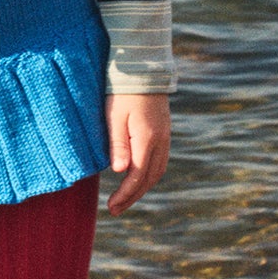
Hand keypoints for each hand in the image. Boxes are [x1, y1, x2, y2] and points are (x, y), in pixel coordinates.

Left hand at [104, 92, 170, 214]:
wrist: (143, 69)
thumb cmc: (123, 90)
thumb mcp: (114, 116)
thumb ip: (118, 144)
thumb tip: (120, 172)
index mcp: (147, 138)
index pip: (137, 175)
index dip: (125, 194)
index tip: (112, 206)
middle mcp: (161, 140)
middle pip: (149, 178)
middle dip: (133, 196)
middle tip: (116, 209)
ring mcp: (165, 136)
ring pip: (157, 171)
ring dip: (142, 188)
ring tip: (125, 199)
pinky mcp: (164, 132)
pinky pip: (160, 161)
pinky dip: (149, 175)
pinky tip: (138, 179)